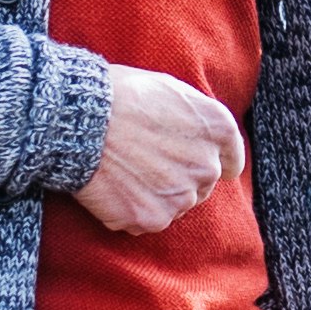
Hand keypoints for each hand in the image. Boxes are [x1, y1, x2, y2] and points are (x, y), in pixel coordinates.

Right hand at [74, 65, 244, 235]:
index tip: (190, 161)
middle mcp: (208, 166)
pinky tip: (112, 187)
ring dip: (155, 195)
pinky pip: (146, 220)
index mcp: (218, 129)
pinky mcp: (152, 219)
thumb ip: (197, 118)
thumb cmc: (121, 96)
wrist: (80, 119)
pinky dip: (130, 210)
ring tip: (124, 171)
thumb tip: (202, 138)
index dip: (208, 160)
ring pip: (174, 205)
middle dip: (178, 177)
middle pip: (201, 186)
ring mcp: (181, 196)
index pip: (231, 162)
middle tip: (143, 160)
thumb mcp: (172, 89)